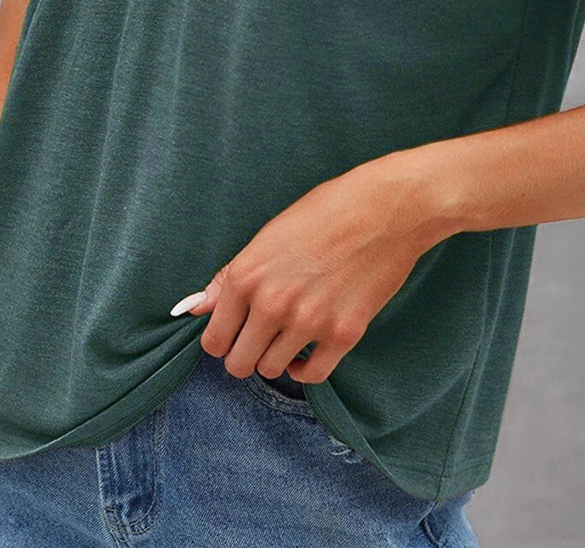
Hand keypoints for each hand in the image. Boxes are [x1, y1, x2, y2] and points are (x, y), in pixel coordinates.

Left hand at [180, 161, 430, 385]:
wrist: (389, 207)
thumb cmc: (328, 210)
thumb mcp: (270, 234)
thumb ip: (230, 276)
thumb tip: (196, 307)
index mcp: (248, 274)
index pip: (214, 340)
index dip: (223, 339)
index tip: (236, 333)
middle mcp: (272, 303)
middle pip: (239, 365)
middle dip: (245, 355)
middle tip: (261, 338)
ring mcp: (308, 322)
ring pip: (272, 370)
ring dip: (278, 358)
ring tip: (290, 333)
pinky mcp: (344, 334)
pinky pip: (312, 376)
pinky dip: (307, 369)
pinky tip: (310, 349)